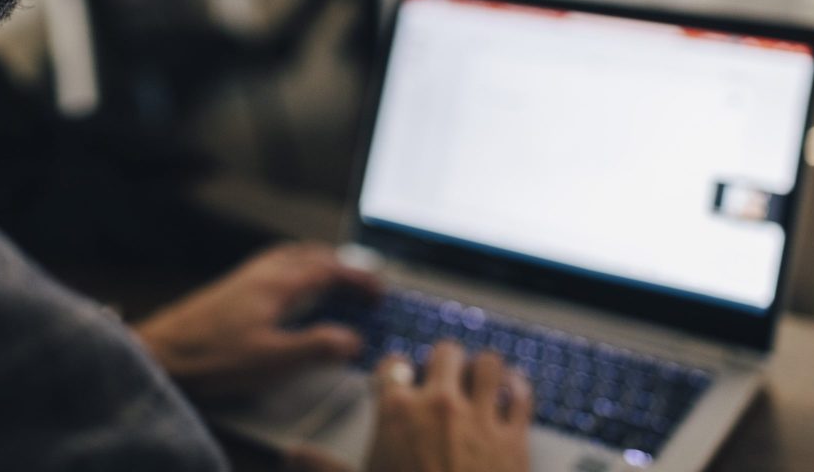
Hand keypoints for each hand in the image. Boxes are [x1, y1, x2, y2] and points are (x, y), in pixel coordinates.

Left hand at [134, 242, 380, 400]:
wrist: (161, 353)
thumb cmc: (211, 358)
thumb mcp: (272, 360)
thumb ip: (315, 346)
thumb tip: (351, 338)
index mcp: (277, 284)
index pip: (328, 269)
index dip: (357, 276)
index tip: (377, 289)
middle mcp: (262, 273)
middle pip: (310, 254)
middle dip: (340, 263)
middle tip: (361, 281)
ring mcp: (244, 277)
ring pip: (289, 255)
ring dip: (316, 260)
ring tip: (331, 275)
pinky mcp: (230, 288)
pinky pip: (272, 264)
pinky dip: (293, 266)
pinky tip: (286, 287)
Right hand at [341, 342, 530, 471]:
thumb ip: (323, 466)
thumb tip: (292, 454)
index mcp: (397, 412)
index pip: (394, 366)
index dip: (397, 370)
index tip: (400, 377)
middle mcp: (439, 403)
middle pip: (444, 353)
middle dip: (443, 360)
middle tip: (443, 374)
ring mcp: (480, 417)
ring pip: (487, 363)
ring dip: (483, 367)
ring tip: (480, 375)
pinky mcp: (513, 437)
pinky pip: (521, 395)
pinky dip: (518, 388)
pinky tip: (513, 390)